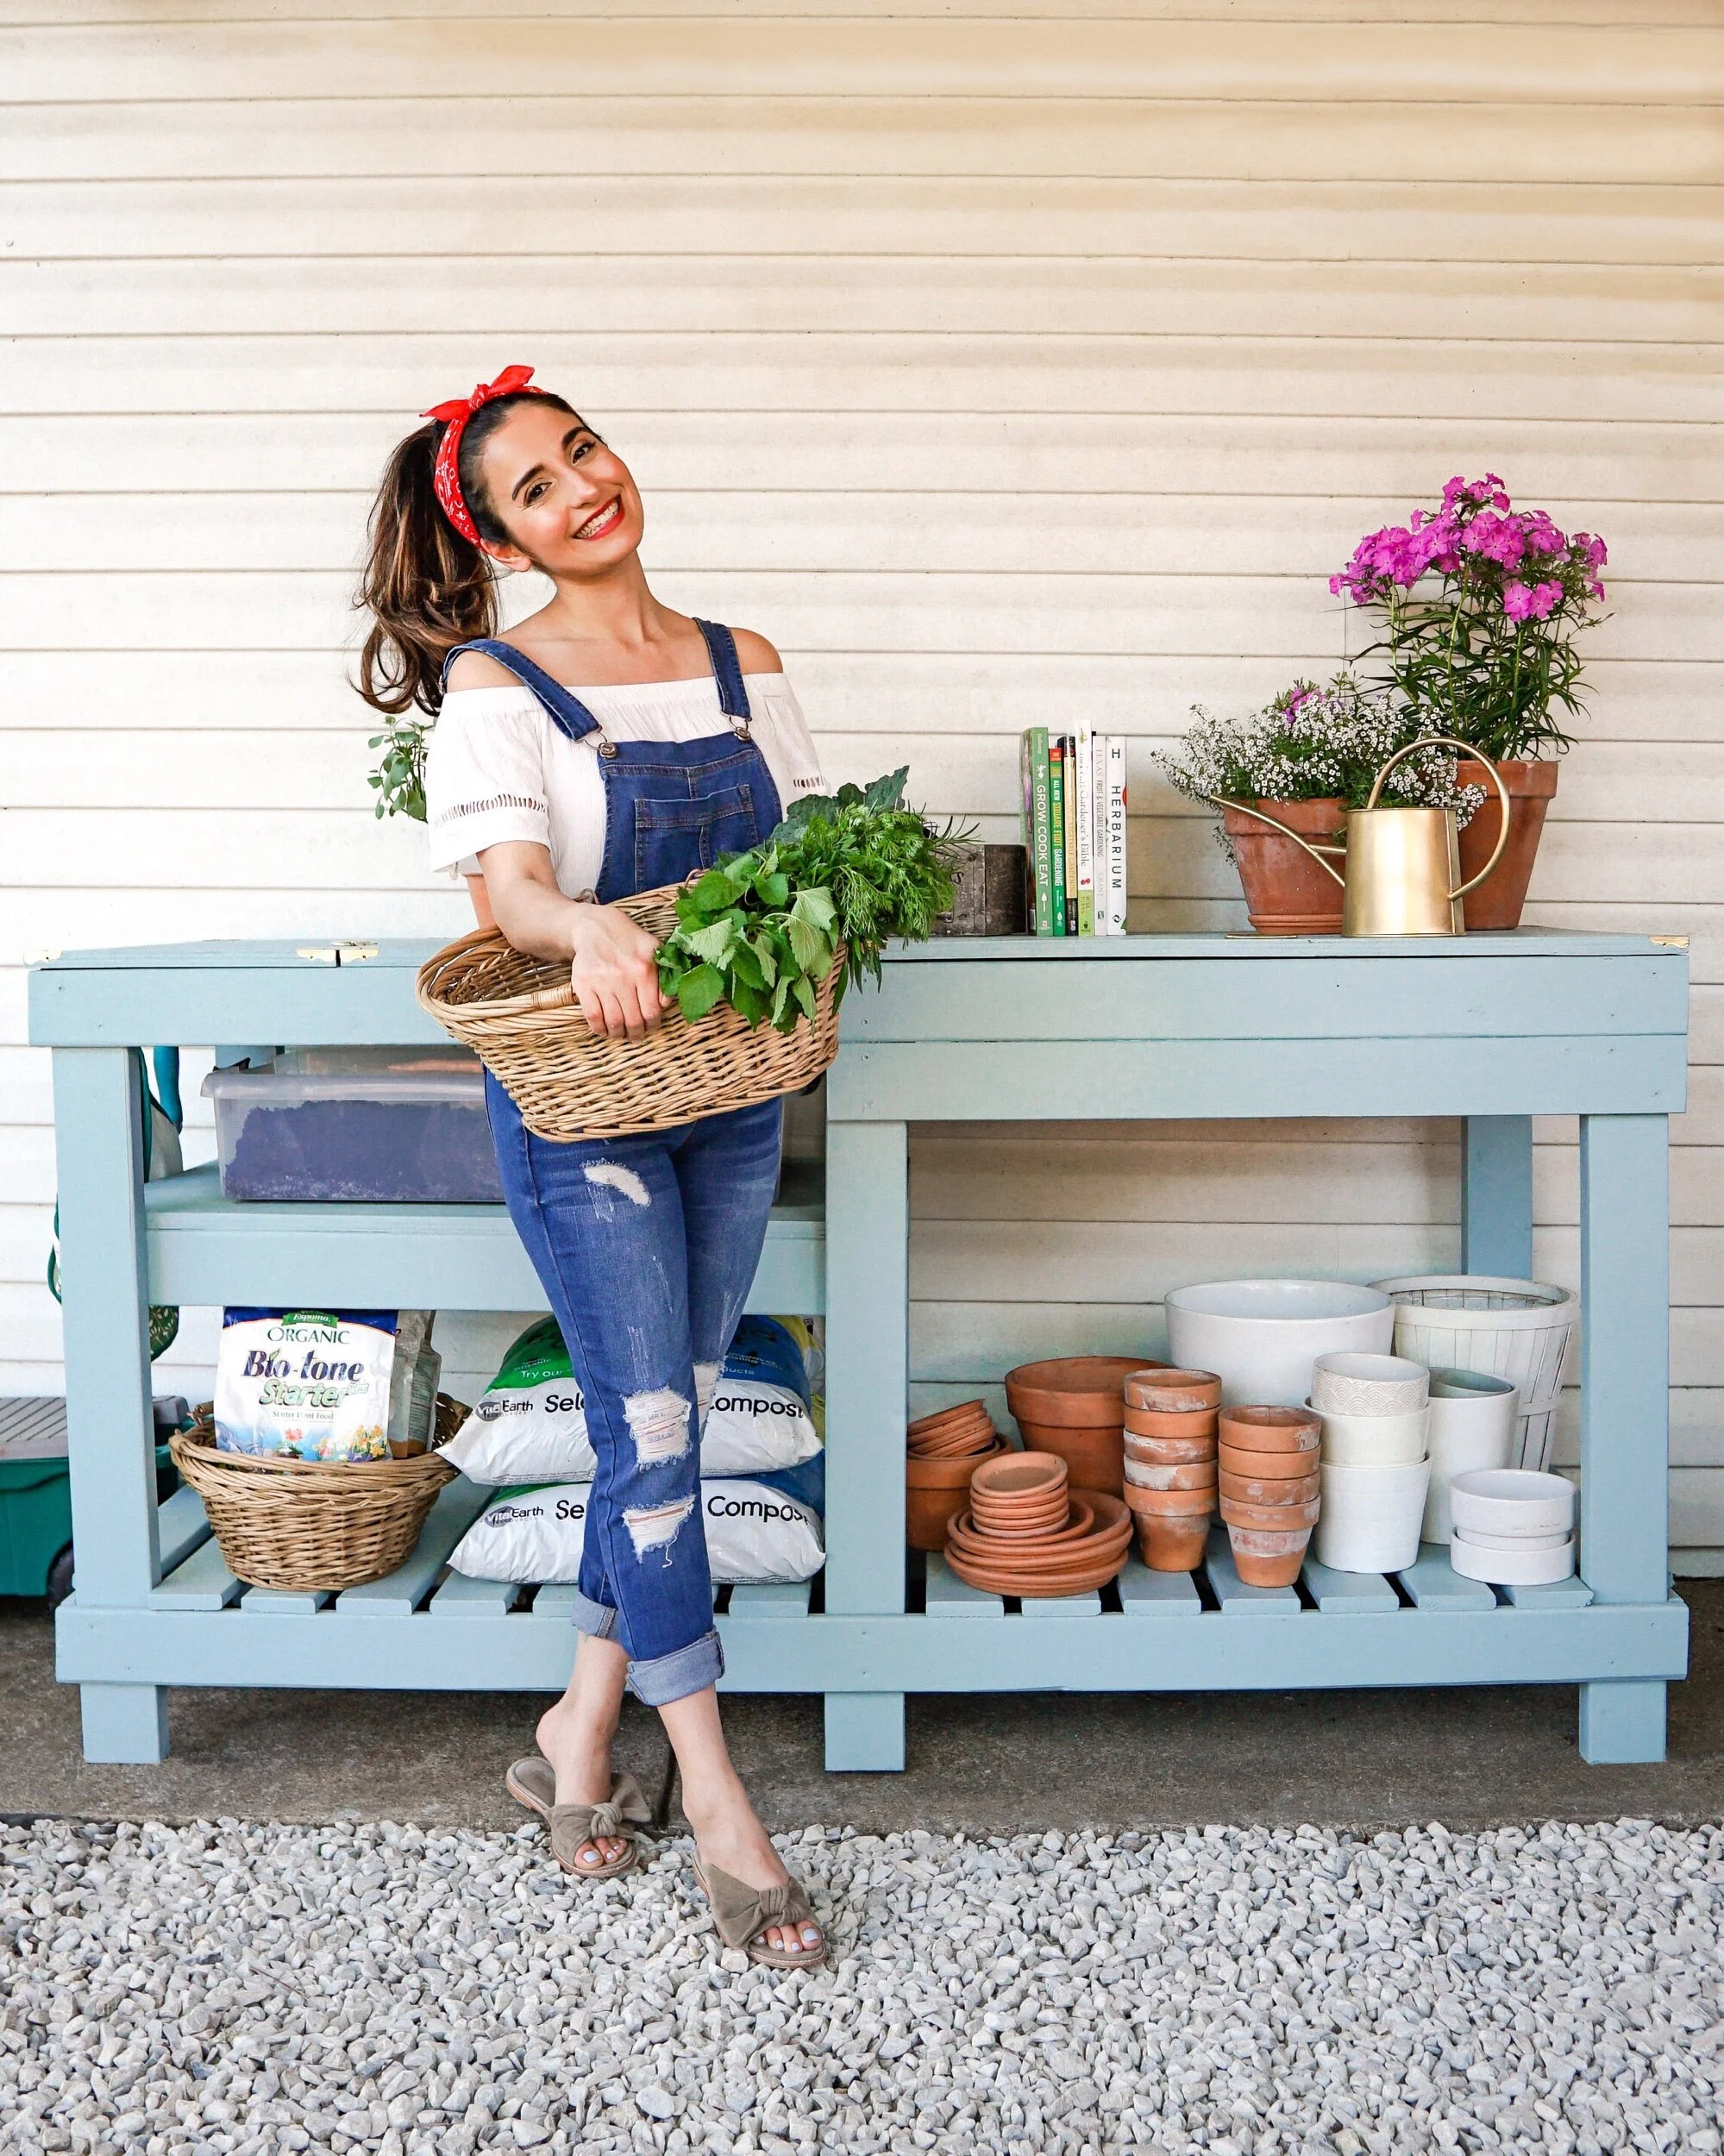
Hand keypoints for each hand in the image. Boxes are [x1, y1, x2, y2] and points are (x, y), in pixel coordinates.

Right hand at [568, 903, 675, 1038]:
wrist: (596, 928)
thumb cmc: (630, 942)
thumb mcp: (654, 951)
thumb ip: (665, 976)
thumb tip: (666, 1003)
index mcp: (644, 970)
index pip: (652, 1011)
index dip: (653, 1025)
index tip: (651, 1027)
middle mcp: (623, 976)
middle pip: (633, 1021)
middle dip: (636, 1034)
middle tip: (636, 1036)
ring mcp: (602, 981)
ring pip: (613, 1022)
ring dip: (618, 1034)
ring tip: (621, 1034)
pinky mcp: (583, 984)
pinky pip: (592, 1016)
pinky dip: (599, 1029)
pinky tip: (604, 1029)